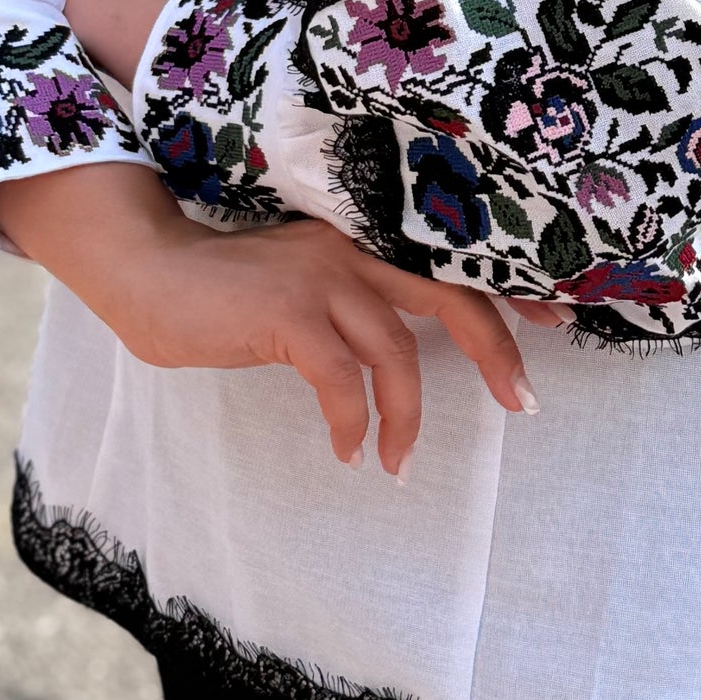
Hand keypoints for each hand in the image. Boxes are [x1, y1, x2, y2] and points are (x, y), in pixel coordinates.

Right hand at [0, 166, 538, 474]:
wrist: (147, 269)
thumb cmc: (219, 291)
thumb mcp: (300, 288)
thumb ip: (349, 306)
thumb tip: (392, 359)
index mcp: (360, 236)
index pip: (449, 258)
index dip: (504, 292)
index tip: (553, 322)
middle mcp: (352, 246)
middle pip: (450, 294)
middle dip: (496, 350)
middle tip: (523, 402)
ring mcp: (321, 274)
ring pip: (398, 352)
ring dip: (407, 418)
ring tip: (399, 463)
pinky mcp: (288, 311)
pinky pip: (343, 379)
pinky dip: (352, 422)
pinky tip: (344, 449)